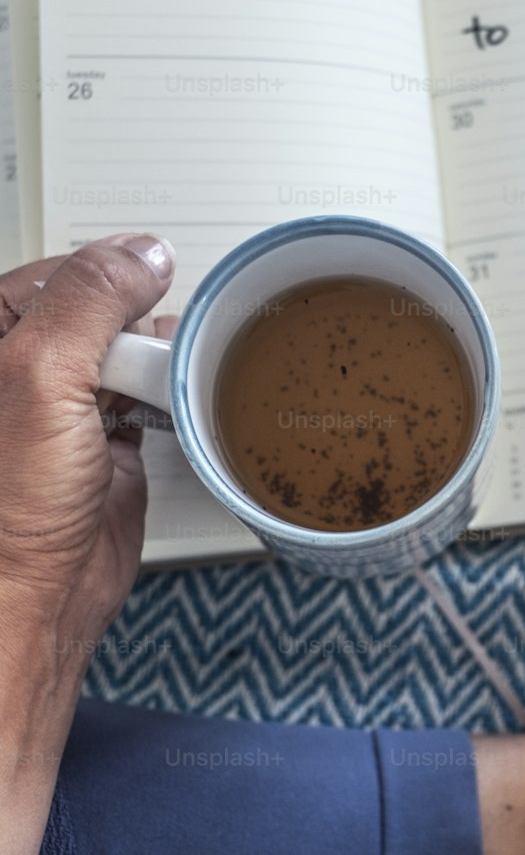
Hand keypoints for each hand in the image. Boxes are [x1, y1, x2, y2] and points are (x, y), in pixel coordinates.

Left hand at [0, 235, 175, 652]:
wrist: (33, 600)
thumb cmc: (5, 509)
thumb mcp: (39, 375)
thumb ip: (90, 300)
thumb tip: (142, 254)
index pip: (57, 273)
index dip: (106, 275)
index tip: (147, 282)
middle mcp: (22, 371)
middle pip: (99, 311)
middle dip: (136, 321)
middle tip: (149, 345)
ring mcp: (66, 410)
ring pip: (128, 353)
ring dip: (158, 359)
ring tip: (168, 374)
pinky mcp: (106, 446)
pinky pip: (150, 399)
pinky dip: (171, 397)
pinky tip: (177, 399)